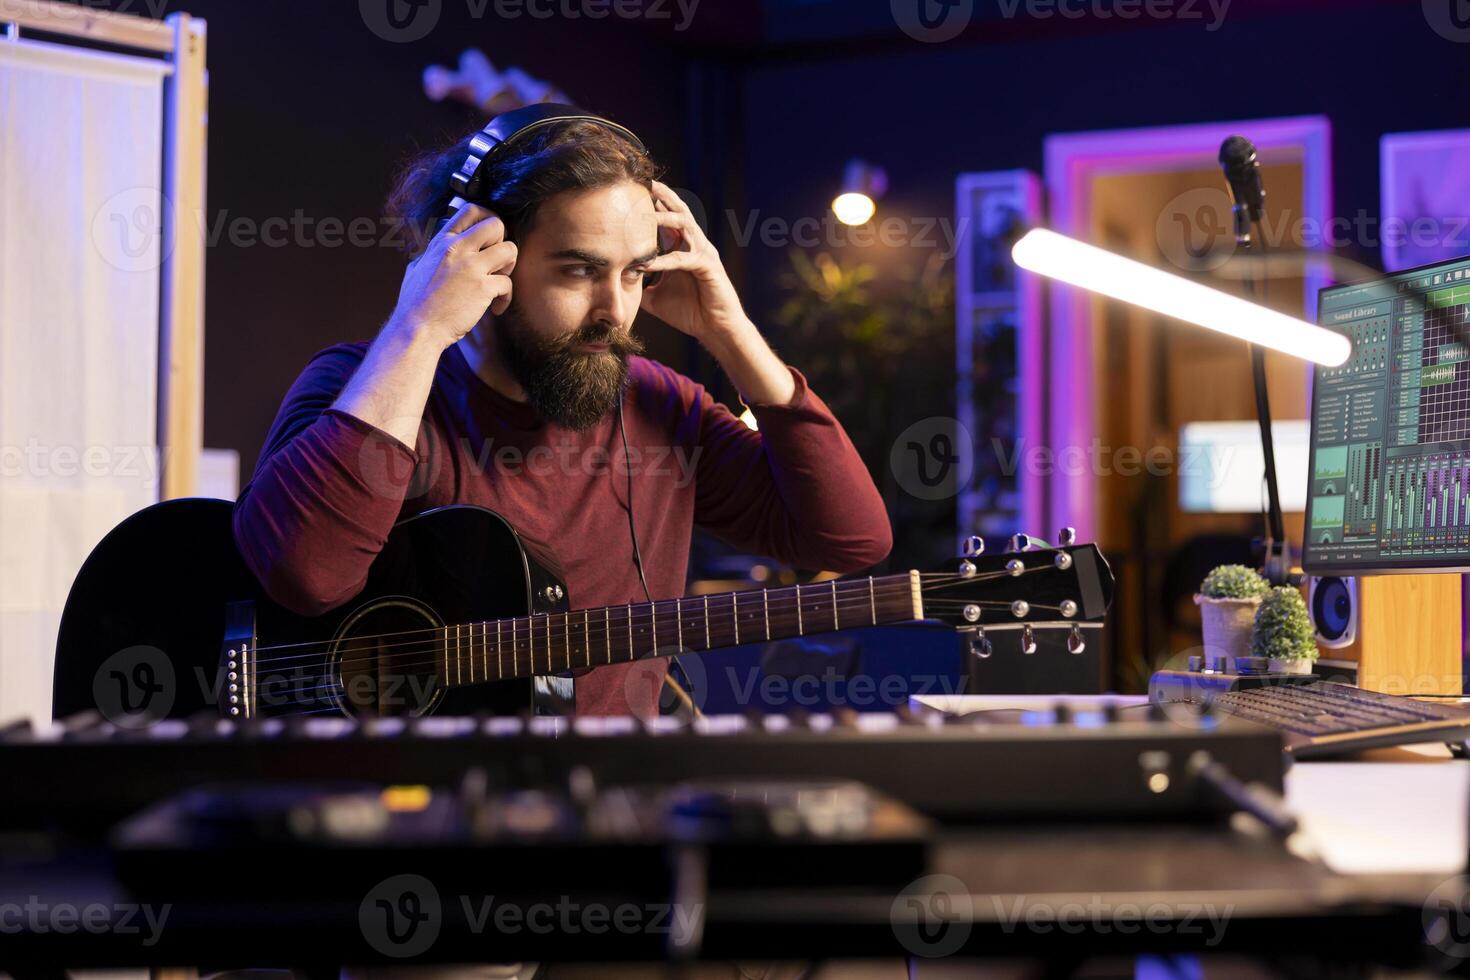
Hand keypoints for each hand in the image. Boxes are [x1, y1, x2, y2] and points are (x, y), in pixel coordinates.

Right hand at [389, 202, 516, 349]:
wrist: (416, 329)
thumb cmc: (414, 304)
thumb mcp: (417, 267)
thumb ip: (430, 255)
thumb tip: (433, 251)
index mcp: (442, 242)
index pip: (471, 211)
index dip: (487, 219)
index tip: (490, 237)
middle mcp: (457, 248)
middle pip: (496, 224)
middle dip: (502, 241)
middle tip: (495, 262)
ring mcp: (470, 267)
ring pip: (510, 249)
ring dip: (509, 267)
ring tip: (498, 282)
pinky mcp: (482, 288)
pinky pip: (508, 284)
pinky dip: (505, 298)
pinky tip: (495, 308)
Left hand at [638, 181, 748, 340]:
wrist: (714, 330)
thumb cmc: (689, 312)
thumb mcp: (654, 297)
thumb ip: (639, 285)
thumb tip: (615, 283)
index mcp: (683, 247)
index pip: (667, 218)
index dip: (652, 203)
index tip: (632, 190)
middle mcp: (695, 244)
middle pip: (679, 210)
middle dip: (661, 196)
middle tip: (642, 183)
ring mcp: (704, 253)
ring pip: (685, 226)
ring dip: (664, 218)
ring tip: (645, 212)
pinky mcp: (709, 267)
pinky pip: (684, 259)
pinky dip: (665, 260)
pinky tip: (648, 262)